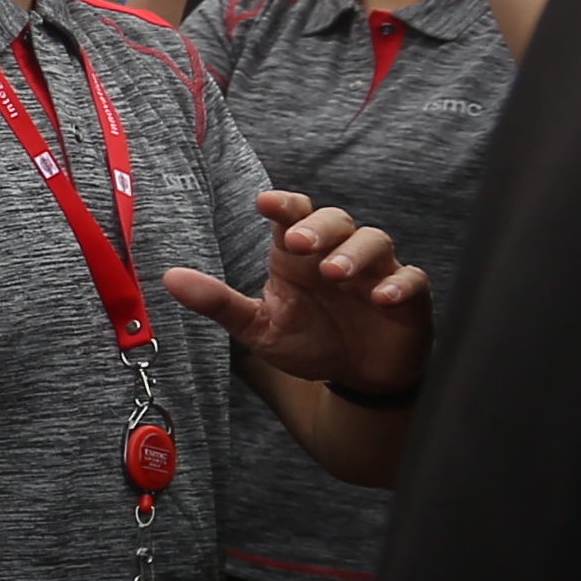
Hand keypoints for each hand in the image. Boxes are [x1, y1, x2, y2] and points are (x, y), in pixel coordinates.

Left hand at [163, 188, 428, 396]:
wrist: (356, 377)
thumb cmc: (309, 342)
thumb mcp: (258, 328)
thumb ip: (219, 303)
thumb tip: (169, 278)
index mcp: (299, 256)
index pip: (294, 215)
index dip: (284, 204)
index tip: (265, 202)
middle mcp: (338, 254)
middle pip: (336, 220)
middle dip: (319, 227)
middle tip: (298, 243)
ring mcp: (376, 273)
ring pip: (375, 240)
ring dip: (355, 252)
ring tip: (335, 272)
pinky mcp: (408, 298)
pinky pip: (412, 279)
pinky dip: (400, 284)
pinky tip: (383, 296)